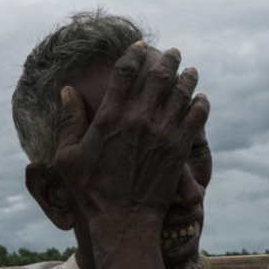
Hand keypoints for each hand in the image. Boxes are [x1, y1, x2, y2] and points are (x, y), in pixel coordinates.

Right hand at [53, 43, 209, 219]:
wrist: (122, 221)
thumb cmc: (90, 192)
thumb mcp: (67, 158)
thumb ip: (67, 122)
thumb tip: (67, 91)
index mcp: (109, 117)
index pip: (124, 72)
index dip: (133, 55)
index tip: (140, 47)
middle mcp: (138, 120)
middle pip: (158, 76)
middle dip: (167, 60)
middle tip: (173, 53)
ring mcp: (161, 133)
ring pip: (181, 93)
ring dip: (188, 78)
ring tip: (191, 71)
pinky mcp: (179, 149)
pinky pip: (196, 117)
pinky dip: (200, 104)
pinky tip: (200, 99)